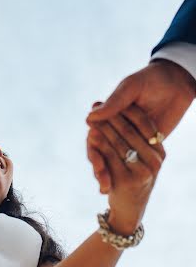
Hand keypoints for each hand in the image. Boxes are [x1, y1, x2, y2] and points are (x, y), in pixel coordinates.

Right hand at [86, 60, 194, 191]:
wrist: (177, 81)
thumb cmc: (151, 80)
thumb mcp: (131, 88)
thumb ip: (114, 103)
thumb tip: (90, 117)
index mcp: (108, 113)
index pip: (95, 134)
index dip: (93, 149)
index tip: (95, 162)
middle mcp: (116, 126)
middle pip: (102, 149)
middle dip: (101, 165)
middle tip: (102, 178)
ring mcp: (131, 135)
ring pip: (116, 157)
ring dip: (110, 172)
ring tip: (106, 187)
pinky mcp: (147, 142)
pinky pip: (136, 157)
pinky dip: (128, 171)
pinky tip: (119, 184)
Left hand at [88, 105, 165, 234]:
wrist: (129, 210)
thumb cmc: (130, 178)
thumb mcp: (136, 158)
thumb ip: (130, 138)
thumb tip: (110, 110)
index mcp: (159, 151)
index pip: (145, 124)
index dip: (126, 110)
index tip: (110, 99)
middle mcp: (155, 161)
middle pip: (130, 131)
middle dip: (110, 117)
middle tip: (95, 104)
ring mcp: (142, 171)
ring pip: (117, 143)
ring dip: (102, 128)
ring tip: (90, 118)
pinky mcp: (127, 181)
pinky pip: (108, 158)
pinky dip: (97, 146)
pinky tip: (89, 137)